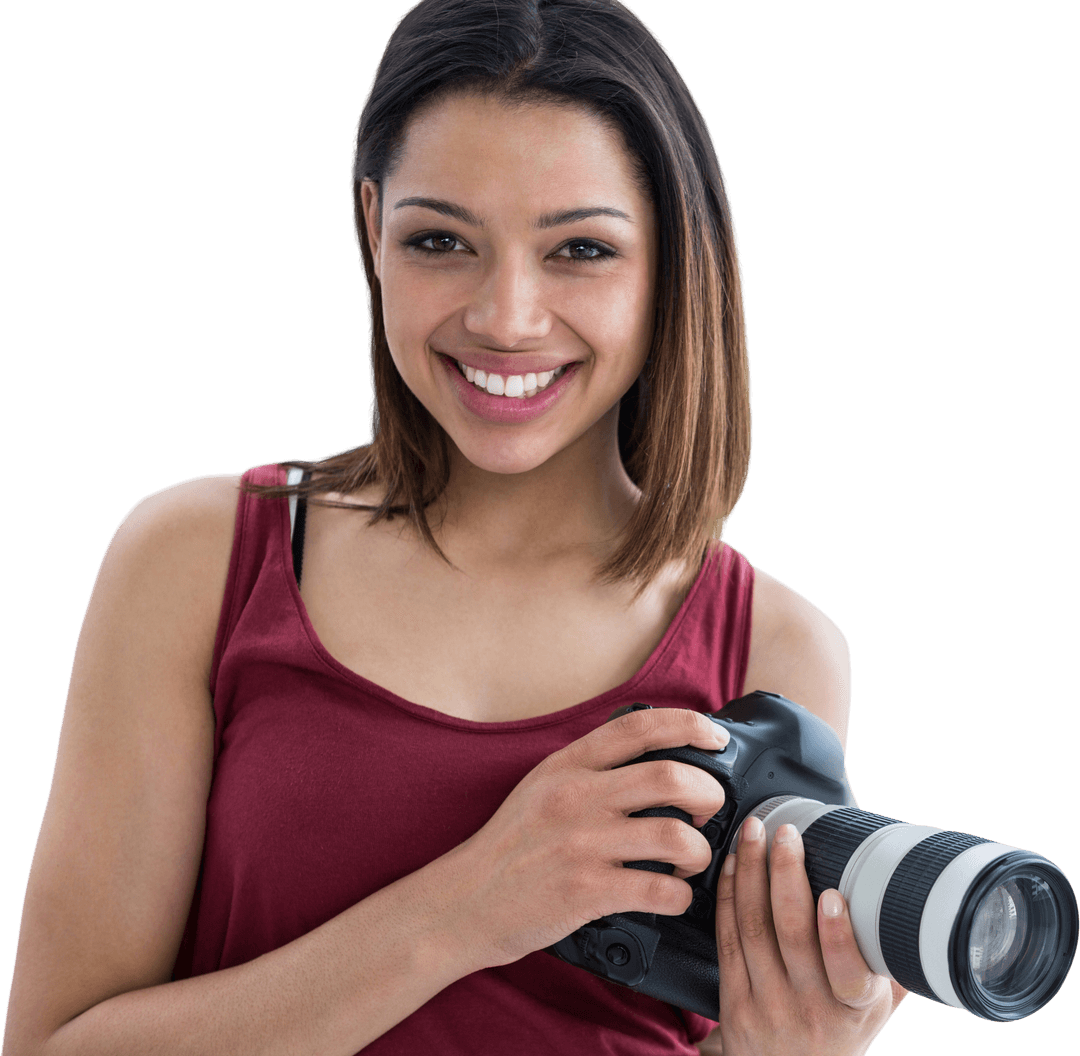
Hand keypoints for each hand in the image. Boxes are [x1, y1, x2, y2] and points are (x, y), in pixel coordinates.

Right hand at [444, 707, 728, 968]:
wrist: (465, 900)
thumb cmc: (511, 846)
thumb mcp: (542, 786)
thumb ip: (591, 769)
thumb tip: (656, 759)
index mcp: (567, 766)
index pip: (639, 728)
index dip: (690, 725)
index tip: (717, 738)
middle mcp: (576, 798)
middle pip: (671, 777)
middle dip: (709, 791)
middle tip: (710, 807)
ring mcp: (581, 845)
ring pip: (676, 836)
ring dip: (700, 850)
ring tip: (693, 859)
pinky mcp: (586, 892)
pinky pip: (661, 890)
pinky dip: (681, 896)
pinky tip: (672, 895)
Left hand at [715, 817, 906, 1055]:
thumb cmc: (841, 1030)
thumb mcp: (877, 1006)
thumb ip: (892, 957)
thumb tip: (915, 895)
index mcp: (854, 1009)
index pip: (847, 974)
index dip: (838, 934)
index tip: (834, 895)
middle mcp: (809, 1008)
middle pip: (790, 934)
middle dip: (785, 873)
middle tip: (786, 833)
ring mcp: (767, 1004)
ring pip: (753, 926)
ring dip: (751, 872)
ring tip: (754, 832)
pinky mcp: (733, 998)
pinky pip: (728, 936)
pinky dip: (728, 893)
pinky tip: (734, 864)